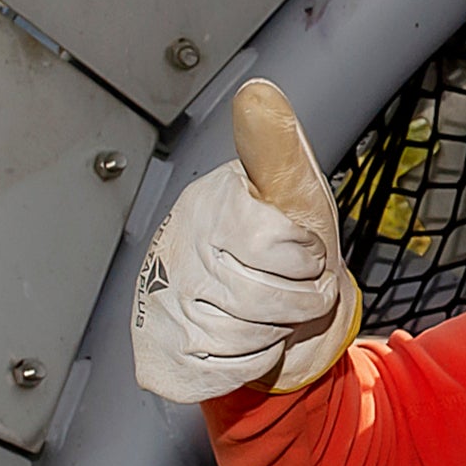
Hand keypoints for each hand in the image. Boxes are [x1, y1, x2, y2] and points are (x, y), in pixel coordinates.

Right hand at [130, 83, 361, 403]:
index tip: (301, 250)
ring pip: (244, 339)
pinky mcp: (160, 355)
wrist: (274, 315)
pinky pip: (222, 373)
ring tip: (270, 313)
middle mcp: (175, 254)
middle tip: (292, 288)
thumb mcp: (293, 190)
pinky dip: (249, 364)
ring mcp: (162, 306)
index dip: (305, 258)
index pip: (272, 245)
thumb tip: (257, 93)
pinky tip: (245, 341)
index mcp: (207, 207)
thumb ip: (276, 146)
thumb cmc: (285, 247)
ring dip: (275, 333)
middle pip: (262, 299)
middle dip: (298, 301)